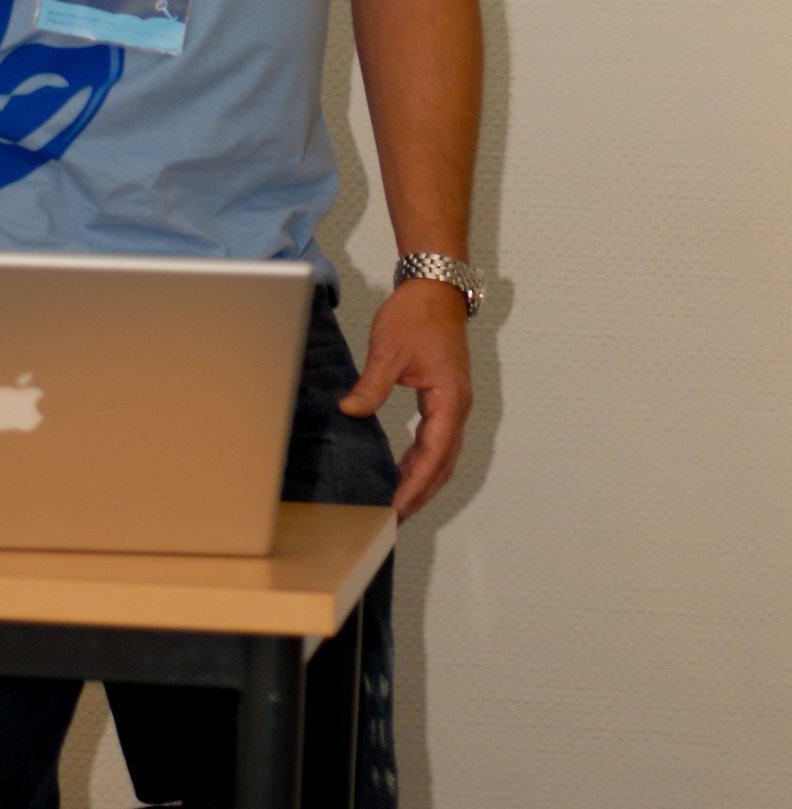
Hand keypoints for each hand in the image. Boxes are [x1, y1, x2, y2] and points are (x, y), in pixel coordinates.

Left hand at [339, 277, 471, 520]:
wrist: (436, 289)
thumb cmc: (417, 315)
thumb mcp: (388, 350)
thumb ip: (372, 385)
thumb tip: (350, 411)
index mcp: (449, 400)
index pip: (434, 455)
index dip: (415, 485)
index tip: (397, 508)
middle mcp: (458, 407)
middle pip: (443, 464)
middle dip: (420, 493)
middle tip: (393, 519)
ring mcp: (454, 404)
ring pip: (443, 455)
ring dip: (423, 480)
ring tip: (397, 504)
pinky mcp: (446, 399)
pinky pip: (437, 440)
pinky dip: (423, 461)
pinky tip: (403, 470)